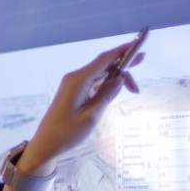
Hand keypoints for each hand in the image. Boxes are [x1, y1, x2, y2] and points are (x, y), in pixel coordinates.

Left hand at [16, 42, 143, 174]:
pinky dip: (107, 84)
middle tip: (143, 59)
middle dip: (123, 63)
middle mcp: (75, 78)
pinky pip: (94, 82)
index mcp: (78, 81)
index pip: (104, 60)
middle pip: (103, 65)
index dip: (122, 51)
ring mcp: (74, 85)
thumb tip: (119, 79)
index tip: (138, 46)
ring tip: (134, 89)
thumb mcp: (91, 116)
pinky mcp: (74, 92)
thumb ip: (106, 95)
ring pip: (100, 74)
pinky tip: (118, 90)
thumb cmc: (67, 134)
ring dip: (117, 78)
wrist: (46, 144)